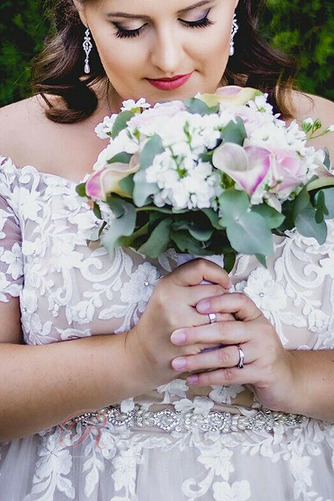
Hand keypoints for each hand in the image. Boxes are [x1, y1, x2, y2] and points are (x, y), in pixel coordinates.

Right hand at [126, 259, 231, 388]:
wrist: (144, 353)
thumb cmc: (161, 320)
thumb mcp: (167, 294)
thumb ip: (190, 283)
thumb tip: (223, 280)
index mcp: (167, 285)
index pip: (200, 267)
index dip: (218, 273)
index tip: (224, 283)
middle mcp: (172, 301)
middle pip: (216, 292)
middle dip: (224, 300)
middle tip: (220, 307)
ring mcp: (181, 324)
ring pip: (223, 314)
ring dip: (229, 319)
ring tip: (221, 323)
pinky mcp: (189, 344)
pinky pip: (220, 336)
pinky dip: (224, 336)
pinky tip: (217, 338)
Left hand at [170, 291, 295, 411]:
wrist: (287, 378)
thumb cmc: (258, 351)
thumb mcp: (248, 331)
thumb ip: (228, 321)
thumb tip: (192, 309)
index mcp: (255, 317)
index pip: (239, 301)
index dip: (218, 301)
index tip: (196, 305)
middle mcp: (261, 331)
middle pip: (226, 329)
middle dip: (198, 333)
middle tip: (175, 337)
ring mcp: (263, 353)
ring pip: (225, 355)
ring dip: (198, 360)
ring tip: (177, 363)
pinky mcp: (262, 374)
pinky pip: (230, 375)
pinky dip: (208, 378)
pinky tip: (192, 379)